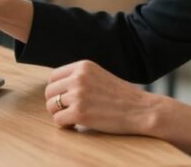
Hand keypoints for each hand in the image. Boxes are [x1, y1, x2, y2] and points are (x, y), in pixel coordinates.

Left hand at [43, 60, 157, 134]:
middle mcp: (78, 78)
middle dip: (56, 104)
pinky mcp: (79, 113)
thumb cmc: (121, 96)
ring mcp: (78, 95)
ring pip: (52, 107)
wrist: (141, 110)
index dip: (56, 90)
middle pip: (49, 92)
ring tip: (73, 118)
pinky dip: (65, 125)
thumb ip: (80, 77)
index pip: (53, 77)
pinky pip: (59, 120)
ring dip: (60, 115)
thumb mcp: (99, 76)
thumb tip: (56, 87)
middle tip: (68, 111)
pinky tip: (76, 125)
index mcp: (83, 66)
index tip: (65, 99)